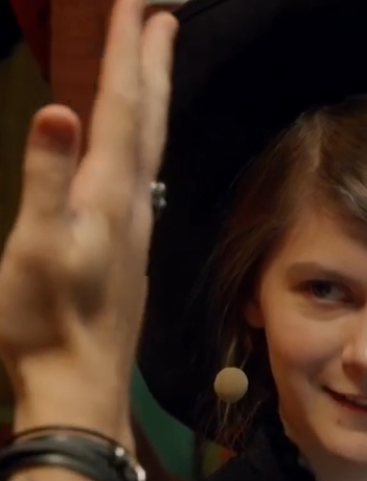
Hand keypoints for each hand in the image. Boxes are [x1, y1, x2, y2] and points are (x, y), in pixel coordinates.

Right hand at [0, 0, 177, 446]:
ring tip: (151, 70)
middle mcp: (131, 207)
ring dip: (151, 104)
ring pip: (148, 151)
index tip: (137, 7)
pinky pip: (139, 180)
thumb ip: (48, 182)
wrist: (81, 386)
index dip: (128, 57)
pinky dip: (140, 146)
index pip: (124, 112)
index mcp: (109, 199)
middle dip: (151, 67)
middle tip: (160, 19)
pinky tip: (137, 152)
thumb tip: (60, 111)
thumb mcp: (36, 251)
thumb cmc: (47, 326)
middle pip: (148, 125)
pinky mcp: (127, 252)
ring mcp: (133, 231)